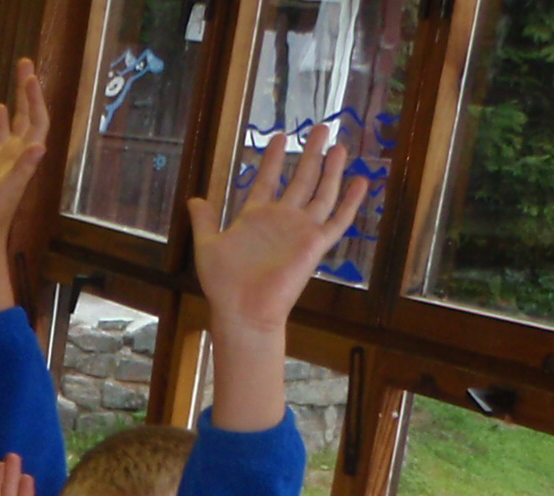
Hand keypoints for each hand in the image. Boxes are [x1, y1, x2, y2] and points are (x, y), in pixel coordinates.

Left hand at [187, 127, 365, 337]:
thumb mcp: (207, 246)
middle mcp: (281, 219)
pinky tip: (360, 182)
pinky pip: (337, 221)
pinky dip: (350, 202)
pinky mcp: (315, 245)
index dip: (273, 158)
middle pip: (301, 179)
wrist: (242, 309)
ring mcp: (300, 230)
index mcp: (256, 216)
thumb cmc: (223, 283)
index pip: (268, 179)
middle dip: (311, 153)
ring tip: (340, 146)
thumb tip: (193, 199)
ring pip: (322, 193)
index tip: (280, 136)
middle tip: (321, 127)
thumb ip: (204, 221)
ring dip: (331, 170)